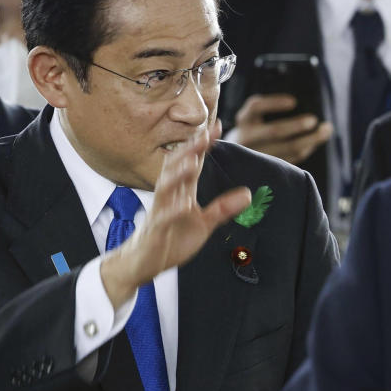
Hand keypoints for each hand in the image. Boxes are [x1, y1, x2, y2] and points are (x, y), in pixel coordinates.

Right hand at [99, 126, 252, 308]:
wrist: (142, 263)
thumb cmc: (171, 239)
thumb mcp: (203, 224)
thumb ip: (223, 209)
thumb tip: (248, 194)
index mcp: (181, 193)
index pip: (193, 164)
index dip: (204, 147)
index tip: (217, 127)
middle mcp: (169, 197)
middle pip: (177, 168)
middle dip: (190, 150)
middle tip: (203, 133)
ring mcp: (160, 213)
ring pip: (166, 188)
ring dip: (178, 174)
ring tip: (192, 160)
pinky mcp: (155, 232)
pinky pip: (162, 219)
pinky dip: (171, 211)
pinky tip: (182, 205)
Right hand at [233, 94, 332, 164]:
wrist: (233, 158)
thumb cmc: (251, 131)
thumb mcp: (252, 117)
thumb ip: (266, 111)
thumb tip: (300, 104)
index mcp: (244, 120)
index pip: (256, 107)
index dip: (274, 103)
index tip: (293, 102)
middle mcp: (246, 137)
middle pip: (275, 131)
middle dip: (298, 125)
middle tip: (315, 120)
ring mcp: (258, 154)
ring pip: (288, 149)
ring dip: (311, 139)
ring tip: (326, 129)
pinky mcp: (268, 167)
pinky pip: (291, 159)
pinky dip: (306, 150)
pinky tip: (315, 143)